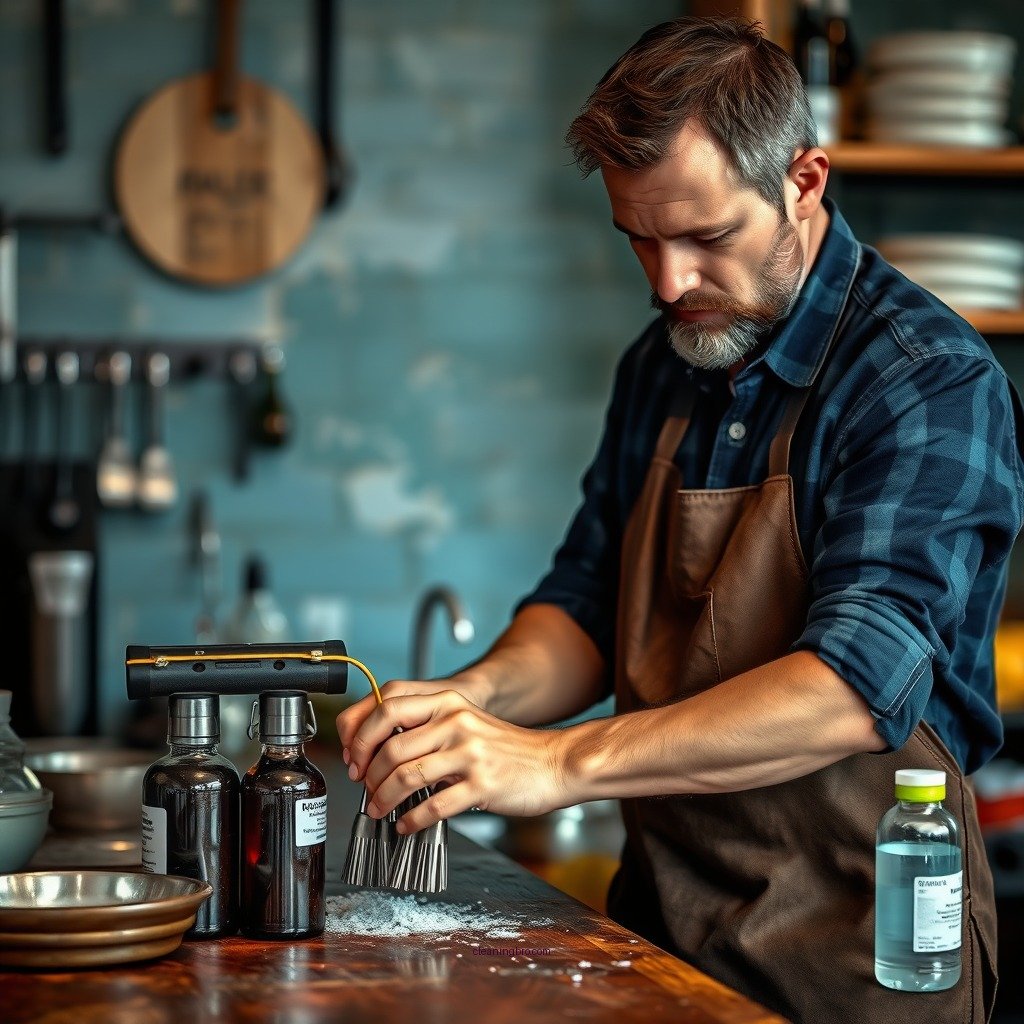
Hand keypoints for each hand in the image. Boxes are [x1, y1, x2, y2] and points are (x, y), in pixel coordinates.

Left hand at [336, 685, 573, 833]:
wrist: (552, 763)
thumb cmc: (505, 748)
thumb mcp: (464, 721)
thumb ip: (427, 726)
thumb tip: (378, 748)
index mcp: (446, 702)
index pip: (386, 705)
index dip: (361, 734)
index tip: (354, 758)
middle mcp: (455, 722)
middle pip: (390, 746)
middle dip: (368, 774)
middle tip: (364, 789)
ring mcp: (469, 752)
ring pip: (406, 776)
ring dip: (383, 799)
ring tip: (379, 810)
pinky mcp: (482, 784)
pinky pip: (433, 806)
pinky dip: (411, 820)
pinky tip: (406, 825)